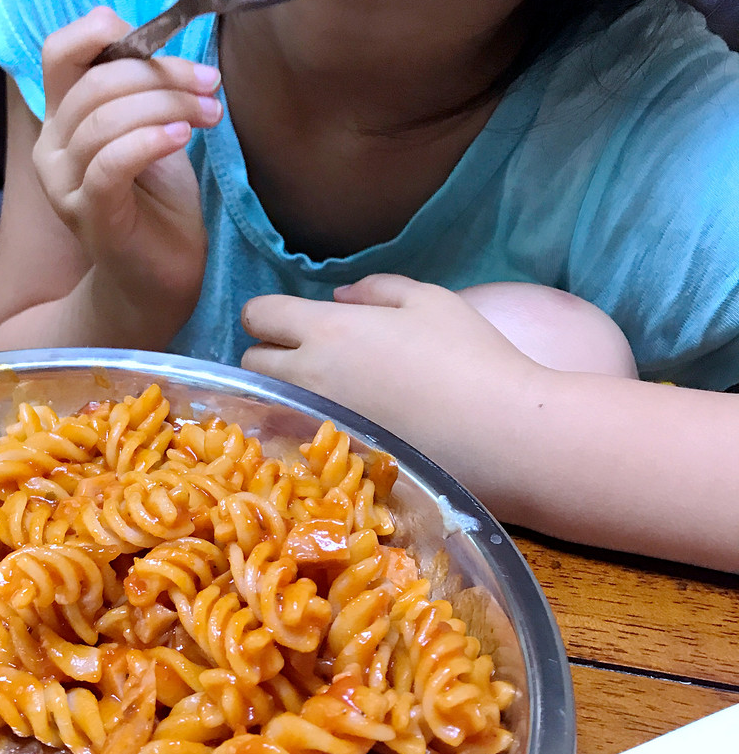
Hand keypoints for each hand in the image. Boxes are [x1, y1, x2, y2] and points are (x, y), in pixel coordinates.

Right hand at [34, 7, 221, 338]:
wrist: (159, 276)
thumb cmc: (157, 202)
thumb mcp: (151, 129)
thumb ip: (141, 89)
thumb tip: (158, 39)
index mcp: (62, 118)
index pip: (59, 51)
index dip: (104, 31)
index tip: (160, 41)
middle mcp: (52, 147)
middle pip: (95, 83)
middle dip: (161, 74)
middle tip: (209, 84)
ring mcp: (64, 184)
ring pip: (105, 120)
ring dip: (167, 105)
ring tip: (208, 113)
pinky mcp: (89, 214)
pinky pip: (109, 164)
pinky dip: (148, 142)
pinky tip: (181, 137)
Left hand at [241, 274, 544, 502]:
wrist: (501, 433)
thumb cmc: (470, 355)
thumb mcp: (430, 300)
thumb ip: (377, 290)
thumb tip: (340, 297)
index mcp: (328, 329)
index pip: (259, 313)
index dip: (268, 314)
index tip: (287, 321)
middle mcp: (309, 376)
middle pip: (252, 362)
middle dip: (269, 355)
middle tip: (305, 358)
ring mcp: (317, 425)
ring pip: (270, 404)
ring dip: (283, 395)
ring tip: (322, 395)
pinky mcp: (334, 463)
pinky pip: (299, 440)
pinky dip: (308, 431)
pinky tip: (342, 430)